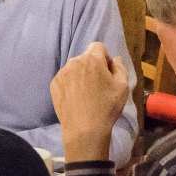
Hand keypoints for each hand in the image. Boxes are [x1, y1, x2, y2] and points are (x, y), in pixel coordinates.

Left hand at [50, 43, 129, 162]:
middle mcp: (73, 62)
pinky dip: (71, 84)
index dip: (104, 57)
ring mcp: (61, 73)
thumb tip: (114, 59)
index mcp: (91, 59)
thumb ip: (120, 67)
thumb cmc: (106, 107)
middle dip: (92, 66)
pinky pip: (65, 78)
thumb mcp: (123, 86)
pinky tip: (76, 99)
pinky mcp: (53, 85)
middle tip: (98, 86)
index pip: (98, 46)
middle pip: (85, 57)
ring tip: (86, 94)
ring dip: (81, 75)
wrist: (84, 129)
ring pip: (74, 68)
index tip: (107, 72)